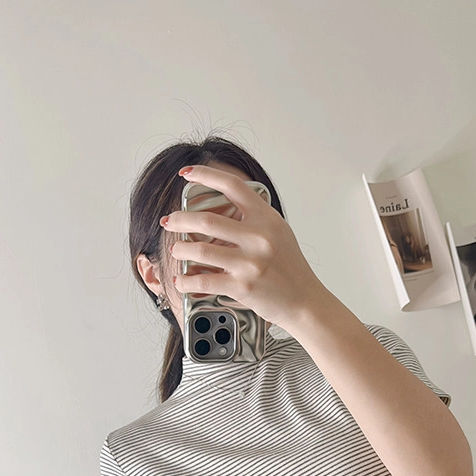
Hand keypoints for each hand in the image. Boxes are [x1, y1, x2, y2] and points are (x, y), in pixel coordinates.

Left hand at [161, 165, 324, 328]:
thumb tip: (223, 209)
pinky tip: (181, 280)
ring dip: (180, 250)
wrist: (305, 302)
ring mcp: (249, 263)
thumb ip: (255, 220)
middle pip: (206, 219)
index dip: (206, 175)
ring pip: (200, 250)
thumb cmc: (291, 269)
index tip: (187, 173)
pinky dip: (186, 281)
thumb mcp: (279, 233)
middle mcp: (258, 237)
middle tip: (169, 221)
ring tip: (176, 251)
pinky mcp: (241, 286)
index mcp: (267, 218)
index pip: (233, 186)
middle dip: (179, 219)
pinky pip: (203, 281)